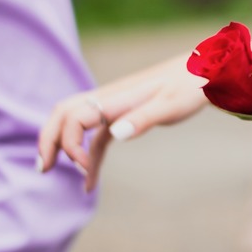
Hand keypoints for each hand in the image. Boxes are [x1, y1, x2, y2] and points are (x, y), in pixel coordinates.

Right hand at [36, 53, 207, 190]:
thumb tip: (115, 133)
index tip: (85, 168)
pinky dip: (89, 155)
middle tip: (43, 168)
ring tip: (51, 171)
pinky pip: (97, 134)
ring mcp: (115, 105)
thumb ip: (143, 119)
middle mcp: (109, 98)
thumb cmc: (191, 87)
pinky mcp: (124, 113)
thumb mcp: (171, 105)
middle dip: (48, 139)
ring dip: (62, 146)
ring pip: (76, 124)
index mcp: (116, 96)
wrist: (208, 72)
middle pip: (63, 113)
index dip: (70, 143)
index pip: (74, 116)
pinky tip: (90, 180)